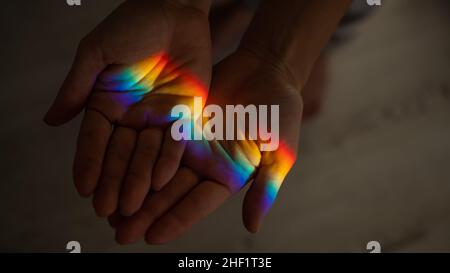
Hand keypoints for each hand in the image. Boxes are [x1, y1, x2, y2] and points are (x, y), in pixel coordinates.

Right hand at [44, 0, 211, 216]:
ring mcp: (158, 118)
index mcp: (107, 104)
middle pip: (120, 154)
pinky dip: (168, 161)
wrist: (175, 10)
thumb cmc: (132, 25)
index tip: (83, 188)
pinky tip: (160, 181)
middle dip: (113, 181)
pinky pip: (176, 142)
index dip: (88, 163)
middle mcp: (132, 116)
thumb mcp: (97, 52)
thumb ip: (78, 87)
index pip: (95, 139)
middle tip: (106, 209)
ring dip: (138, 180)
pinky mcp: (184, 115)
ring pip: (147, 154)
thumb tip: (51, 121)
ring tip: (131, 205)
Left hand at [111, 48, 302, 243]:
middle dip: (146, 213)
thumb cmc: (282, 111)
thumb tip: (252, 229)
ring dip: (134, 188)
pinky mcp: (179, 121)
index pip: (198, 204)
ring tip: (108, 207)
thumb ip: (265, 187)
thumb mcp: (280, 151)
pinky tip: (113, 167)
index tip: (151, 237)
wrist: (268, 69)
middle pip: (172, 193)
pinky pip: (154, 138)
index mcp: (228, 176)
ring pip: (156, 169)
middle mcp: (206, 164)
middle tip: (120, 233)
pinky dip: (135, 154)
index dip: (176, 220)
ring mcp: (191, 142)